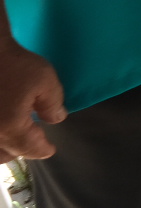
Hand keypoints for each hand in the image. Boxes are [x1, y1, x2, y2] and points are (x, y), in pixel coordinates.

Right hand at [0, 41, 64, 161]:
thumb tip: (56, 119)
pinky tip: (1, 128)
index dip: (42, 149)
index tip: (50, 149)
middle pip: (4, 155)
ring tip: (14, 137)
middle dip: (20, 150)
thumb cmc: (13, 64)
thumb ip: (53, 104)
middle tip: (33, 140)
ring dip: (2, 149)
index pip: (29, 148)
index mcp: (10, 129)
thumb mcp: (44, 81)